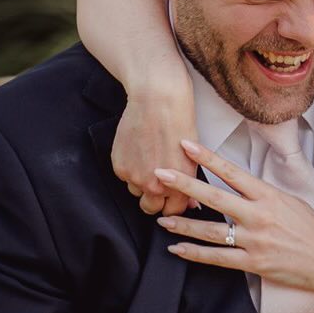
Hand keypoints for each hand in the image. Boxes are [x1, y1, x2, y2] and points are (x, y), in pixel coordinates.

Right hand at [111, 82, 197, 216]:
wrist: (158, 100)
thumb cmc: (180, 123)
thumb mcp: (193, 157)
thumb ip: (189, 184)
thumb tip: (190, 204)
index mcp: (179, 187)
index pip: (172, 212)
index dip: (171, 205)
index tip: (170, 197)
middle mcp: (155, 187)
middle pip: (150, 208)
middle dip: (154, 199)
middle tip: (157, 181)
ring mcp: (135, 177)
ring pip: (135, 191)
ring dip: (141, 182)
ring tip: (148, 160)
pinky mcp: (119, 166)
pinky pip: (124, 177)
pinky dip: (130, 167)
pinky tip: (138, 150)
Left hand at [156, 140, 313, 291]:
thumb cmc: (311, 229)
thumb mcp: (289, 201)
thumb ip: (262, 194)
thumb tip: (240, 183)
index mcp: (268, 196)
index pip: (232, 172)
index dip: (207, 157)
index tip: (186, 145)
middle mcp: (259, 216)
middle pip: (214, 197)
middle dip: (184, 184)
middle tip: (160, 174)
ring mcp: (254, 240)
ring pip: (210, 231)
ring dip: (183, 224)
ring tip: (161, 219)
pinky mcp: (253, 263)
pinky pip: (217, 258)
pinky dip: (195, 253)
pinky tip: (177, 248)